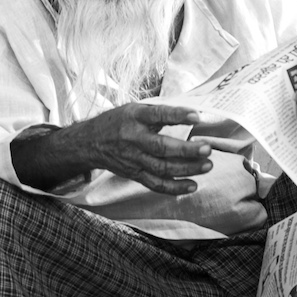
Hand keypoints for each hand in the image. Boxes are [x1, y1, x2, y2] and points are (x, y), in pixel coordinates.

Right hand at [72, 102, 212, 194]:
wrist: (89, 143)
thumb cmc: (118, 122)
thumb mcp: (134, 109)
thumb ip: (158, 113)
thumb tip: (193, 115)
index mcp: (134, 117)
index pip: (157, 115)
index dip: (177, 115)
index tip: (197, 116)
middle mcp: (133, 139)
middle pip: (161, 147)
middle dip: (186, 150)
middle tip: (207, 148)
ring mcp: (134, 159)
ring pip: (162, 168)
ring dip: (187, 169)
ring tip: (207, 165)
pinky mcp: (135, 174)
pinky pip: (156, 184)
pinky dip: (175, 187)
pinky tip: (193, 185)